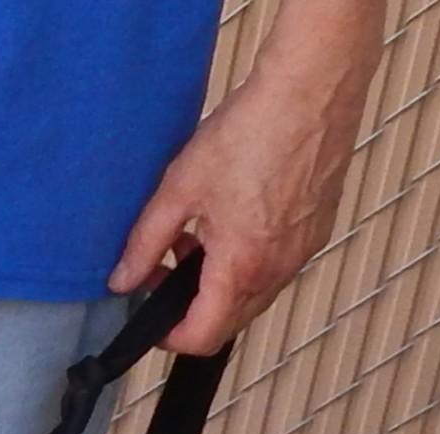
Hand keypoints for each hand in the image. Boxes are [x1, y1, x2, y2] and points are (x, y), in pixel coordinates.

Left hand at [111, 0, 385, 353]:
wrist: (314, 88)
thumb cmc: (252, 131)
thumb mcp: (179, 189)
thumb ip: (145, 243)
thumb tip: (122, 281)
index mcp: (242, 267)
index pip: (203, 337)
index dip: (169, 338)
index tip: (149, 317)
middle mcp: (279, 269)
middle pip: (229, 321)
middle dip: (191, 308)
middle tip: (163, 270)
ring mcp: (304, 250)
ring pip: (253, 294)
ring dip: (218, 283)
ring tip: (193, 237)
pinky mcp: (317, 229)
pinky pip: (276, 266)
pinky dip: (247, 261)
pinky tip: (229, 220)